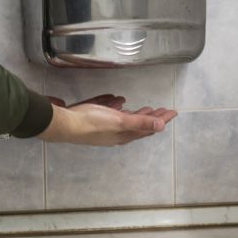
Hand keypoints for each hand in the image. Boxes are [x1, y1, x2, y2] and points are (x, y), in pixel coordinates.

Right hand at [38, 94, 176, 146]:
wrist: (64, 125)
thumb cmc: (91, 123)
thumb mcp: (119, 121)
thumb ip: (139, 123)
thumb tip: (161, 126)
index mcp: (124, 135)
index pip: (148, 128)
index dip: (161, 120)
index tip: (173, 112)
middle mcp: (116, 134)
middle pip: (138, 126)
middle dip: (151, 117)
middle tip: (163, 110)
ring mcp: (104, 129)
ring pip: (125, 122)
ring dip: (136, 115)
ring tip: (145, 109)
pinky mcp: (94, 122)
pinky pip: (111, 115)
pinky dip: (118, 109)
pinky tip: (117, 102)